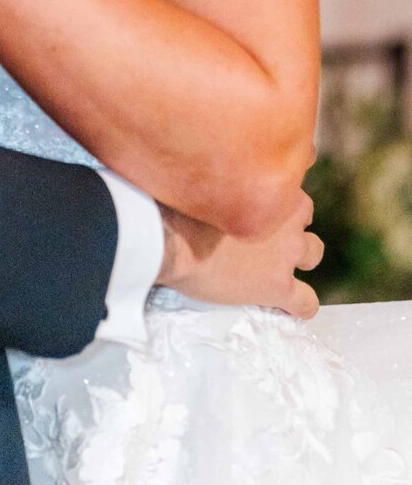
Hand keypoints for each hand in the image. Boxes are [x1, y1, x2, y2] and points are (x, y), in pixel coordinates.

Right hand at [158, 186, 323, 319]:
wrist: (170, 239)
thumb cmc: (176, 205)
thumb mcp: (206, 182)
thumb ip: (224, 183)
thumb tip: (208, 177)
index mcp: (269, 186)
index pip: (287, 185)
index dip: (272, 196)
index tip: (258, 203)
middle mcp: (285, 216)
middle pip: (305, 215)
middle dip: (290, 222)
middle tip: (266, 234)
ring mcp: (286, 253)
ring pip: (314, 254)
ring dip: (299, 258)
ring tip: (276, 265)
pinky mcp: (279, 286)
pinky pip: (307, 302)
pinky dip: (300, 305)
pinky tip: (285, 306)